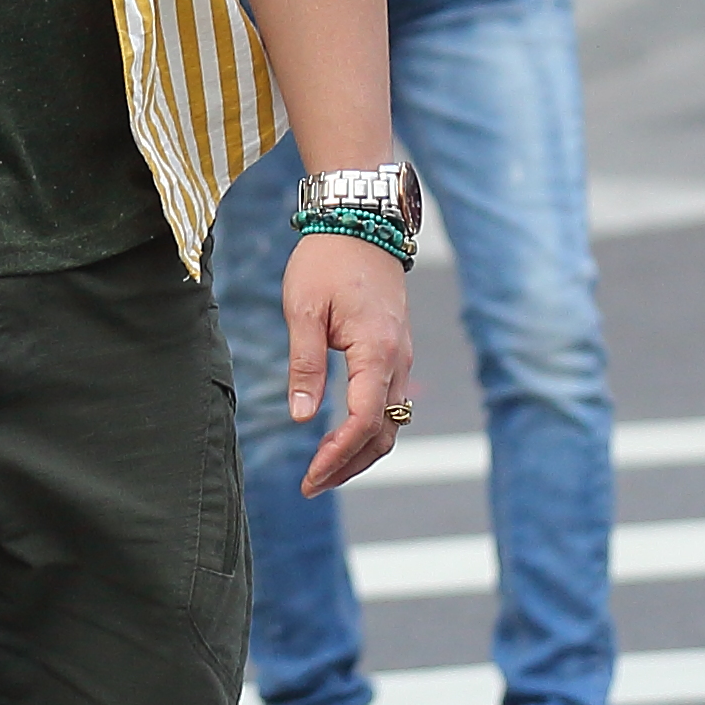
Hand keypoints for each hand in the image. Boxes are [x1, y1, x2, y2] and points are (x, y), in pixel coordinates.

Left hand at [280, 226, 416, 498]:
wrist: (360, 221)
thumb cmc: (326, 260)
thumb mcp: (303, 309)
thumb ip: (304, 365)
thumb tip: (302, 417)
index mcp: (377, 351)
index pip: (364, 422)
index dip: (337, 455)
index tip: (309, 477)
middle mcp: (398, 359)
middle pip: (384, 433)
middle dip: (350, 465)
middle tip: (313, 484)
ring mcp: (402, 355)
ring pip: (391, 421)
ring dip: (361, 451)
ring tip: (324, 469)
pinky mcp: (396, 349)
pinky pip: (390, 402)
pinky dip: (369, 428)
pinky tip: (342, 435)